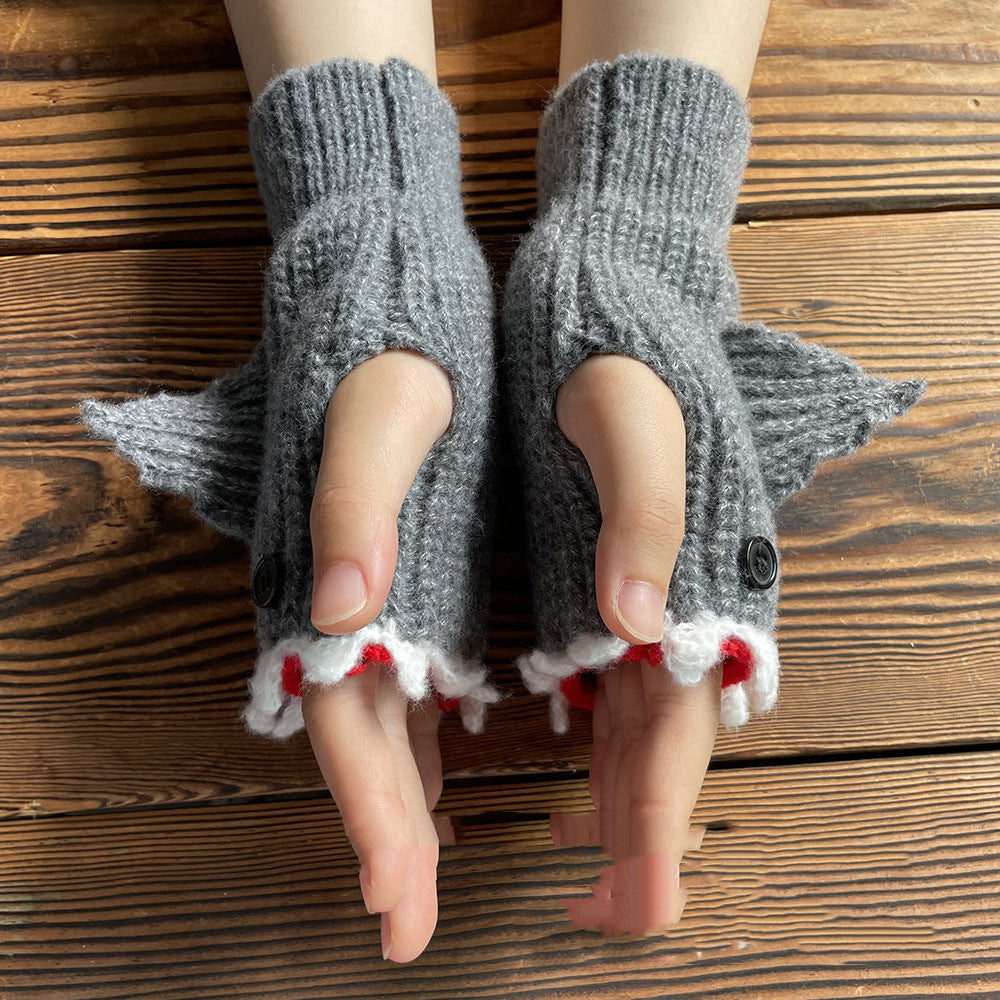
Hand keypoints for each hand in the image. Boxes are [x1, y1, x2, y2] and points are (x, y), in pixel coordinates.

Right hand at [302, 349, 454, 962]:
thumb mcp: (386, 404)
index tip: (387, 893)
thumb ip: (359, 500)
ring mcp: (381, 596)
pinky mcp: (408, 579)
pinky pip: (407, 681)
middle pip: (366, 740)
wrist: (388, 304)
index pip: (347, 715)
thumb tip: (346, 613)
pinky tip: (438, 781)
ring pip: (384, 721)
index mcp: (346, 572)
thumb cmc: (388, 348)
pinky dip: (420, 742)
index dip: (367, 805)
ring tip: (419, 885)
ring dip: (403, 805)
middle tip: (405, 934)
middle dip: (388, 838)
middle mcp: (353, 600)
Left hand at [550, 354, 719, 934]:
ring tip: (577, 876)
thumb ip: (640, 509)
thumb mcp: (627, 413)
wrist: (610, 313)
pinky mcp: (602, 586)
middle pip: (654, 749)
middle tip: (593, 919)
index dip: (657, 824)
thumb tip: (634, 619)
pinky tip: (562, 780)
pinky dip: (586, 749)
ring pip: (628, 729)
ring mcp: (635, 606)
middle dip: (630, 840)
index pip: (674, 729)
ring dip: (609, 806)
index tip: (639, 907)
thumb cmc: (624, 355)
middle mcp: (668, 611)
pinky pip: (601, 689)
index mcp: (683, 587)